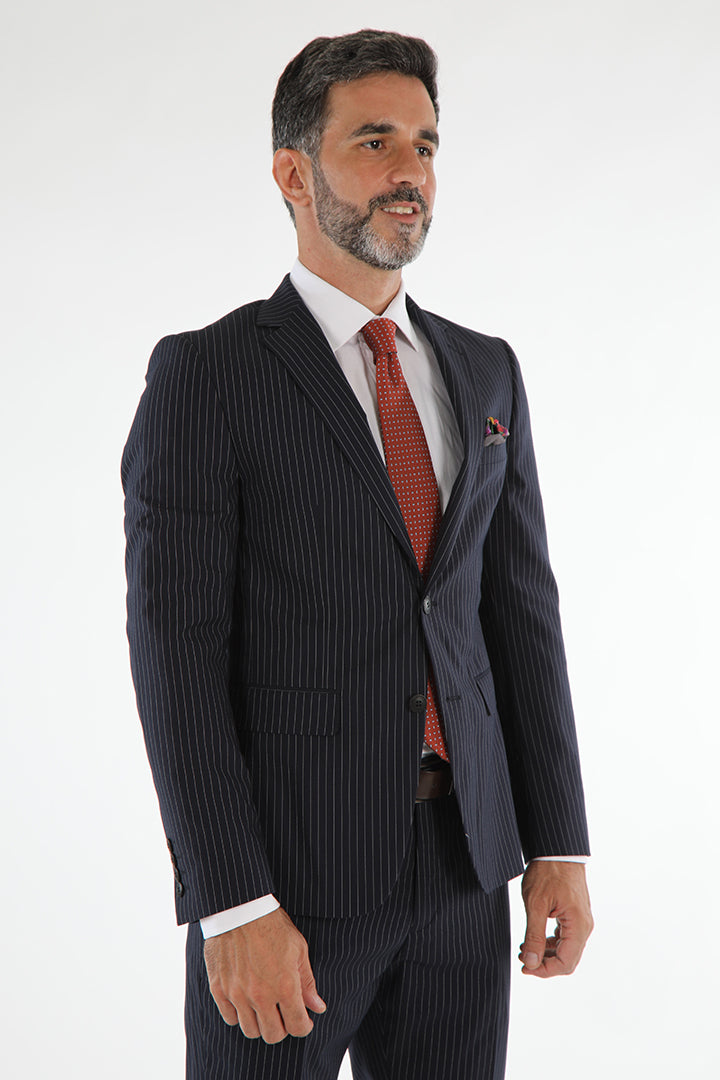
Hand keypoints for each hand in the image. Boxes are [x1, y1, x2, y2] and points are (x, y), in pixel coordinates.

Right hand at [203, 907, 326, 1041]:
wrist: (240, 908)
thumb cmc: (272, 925)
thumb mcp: (298, 949)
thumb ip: (307, 982)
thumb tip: (317, 1007)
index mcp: (284, 986)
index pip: (297, 1026)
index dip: (304, 1026)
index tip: (304, 1020)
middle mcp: (260, 995)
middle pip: (273, 1035)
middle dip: (283, 1027)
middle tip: (284, 1014)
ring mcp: (237, 994)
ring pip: (250, 1030)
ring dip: (260, 1023)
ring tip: (265, 1007)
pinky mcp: (219, 989)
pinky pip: (230, 1018)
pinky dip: (239, 1014)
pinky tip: (246, 1001)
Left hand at [519, 861, 592, 977]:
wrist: (556, 850)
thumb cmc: (548, 871)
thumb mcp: (535, 904)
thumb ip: (534, 935)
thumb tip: (531, 962)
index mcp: (578, 926)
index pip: (565, 963)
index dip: (544, 970)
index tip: (525, 967)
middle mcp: (584, 926)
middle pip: (567, 960)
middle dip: (544, 964)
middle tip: (523, 960)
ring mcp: (580, 920)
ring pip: (566, 949)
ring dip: (546, 954)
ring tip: (524, 950)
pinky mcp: (574, 914)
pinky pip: (565, 937)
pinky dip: (550, 942)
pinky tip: (534, 939)